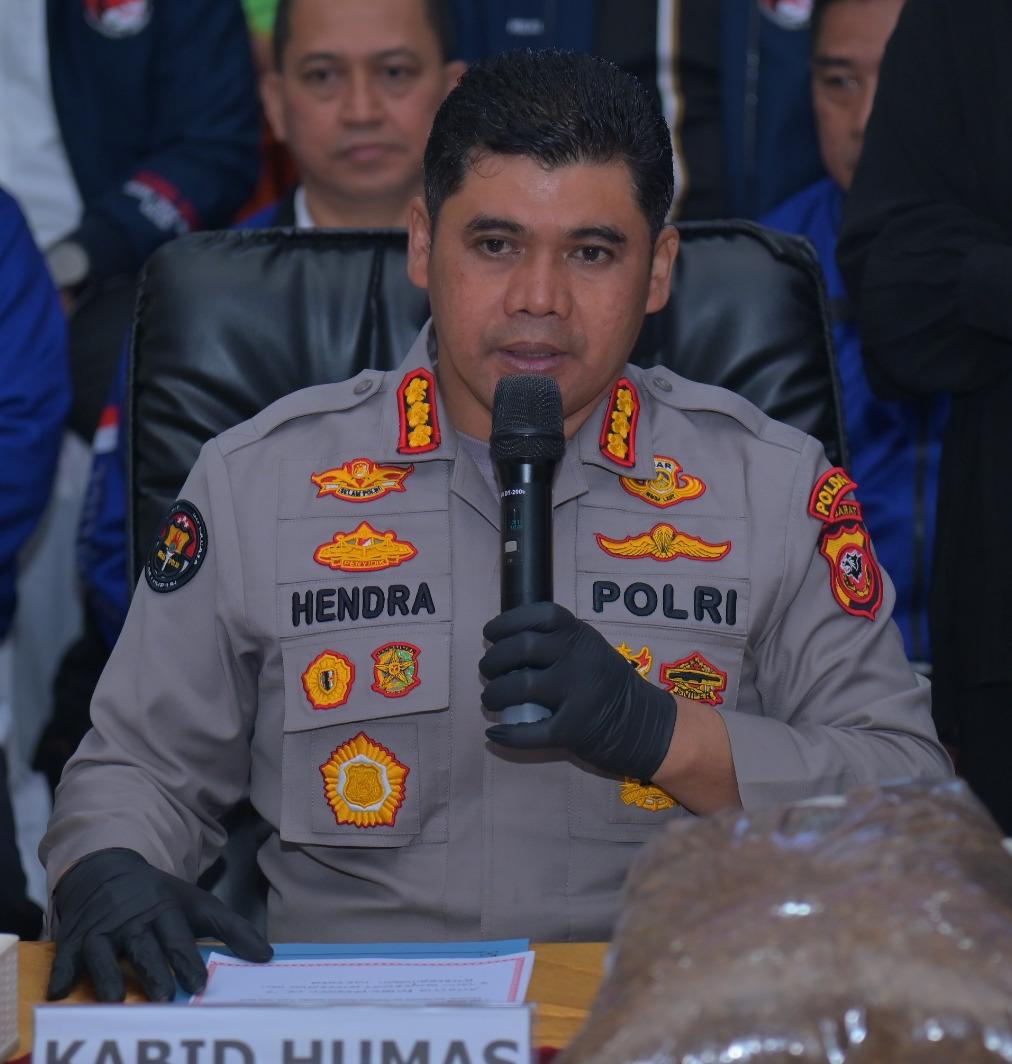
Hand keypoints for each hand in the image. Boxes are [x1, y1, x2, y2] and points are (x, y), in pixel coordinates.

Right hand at [48, 848, 272, 1001]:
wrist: (106, 869)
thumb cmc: (158, 897)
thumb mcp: (197, 905)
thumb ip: (232, 930)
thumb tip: (267, 956)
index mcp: (163, 911)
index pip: (177, 936)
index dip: (188, 959)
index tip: (199, 984)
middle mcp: (131, 921)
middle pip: (143, 946)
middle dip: (154, 968)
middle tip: (163, 994)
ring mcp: (100, 929)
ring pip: (102, 953)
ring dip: (107, 976)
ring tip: (115, 1000)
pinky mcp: (74, 937)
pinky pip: (66, 956)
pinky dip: (61, 973)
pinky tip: (59, 992)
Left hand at [479, 602, 676, 779]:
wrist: (647, 725)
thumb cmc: (609, 685)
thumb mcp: (590, 650)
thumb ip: (558, 643)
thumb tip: (505, 645)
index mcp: (582, 636)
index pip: (540, 615)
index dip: (508, 621)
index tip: (490, 633)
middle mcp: (581, 659)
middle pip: (522, 648)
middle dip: (494, 659)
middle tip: (487, 670)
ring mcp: (579, 694)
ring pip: (520, 687)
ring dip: (494, 693)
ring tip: (490, 699)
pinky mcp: (575, 729)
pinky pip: (530, 732)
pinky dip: (507, 734)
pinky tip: (495, 732)